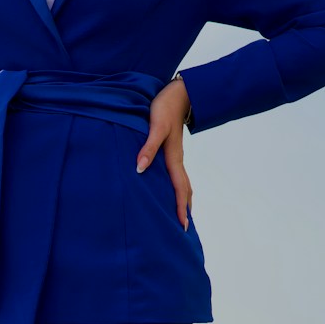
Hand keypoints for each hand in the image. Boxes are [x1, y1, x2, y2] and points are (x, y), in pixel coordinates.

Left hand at [136, 80, 192, 229]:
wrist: (179, 94)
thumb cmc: (164, 109)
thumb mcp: (155, 127)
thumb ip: (148, 148)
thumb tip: (140, 168)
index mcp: (174, 158)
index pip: (179, 188)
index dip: (181, 208)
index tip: (182, 226)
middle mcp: (177, 160)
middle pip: (184, 190)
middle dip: (185, 209)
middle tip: (184, 229)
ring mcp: (176, 156)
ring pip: (183, 183)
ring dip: (184, 200)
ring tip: (183, 215)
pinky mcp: (172, 152)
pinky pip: (177, 175)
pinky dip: (179, 188)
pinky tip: (172, 190)